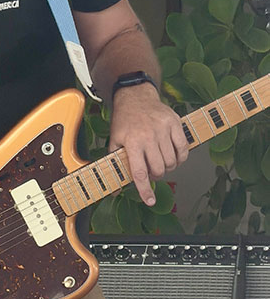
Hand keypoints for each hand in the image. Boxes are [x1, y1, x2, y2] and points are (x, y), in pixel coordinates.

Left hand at [109, 84, 188, 204]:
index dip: (144, 189)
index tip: (149, 201)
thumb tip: (115, 189)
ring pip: (172, 161)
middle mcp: (148, 136)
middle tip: (152, 171)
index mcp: (131, 141)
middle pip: (159, 169)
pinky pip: (184, 149)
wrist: (135, 96)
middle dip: (156, 175)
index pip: (139, 172)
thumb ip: (115, 164)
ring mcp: (163, 129)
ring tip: (160, 162)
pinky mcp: (175, 123)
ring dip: (168, 167)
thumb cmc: (124, 121)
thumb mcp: (115, 140)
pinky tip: (173, 156)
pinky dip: (181, 158)